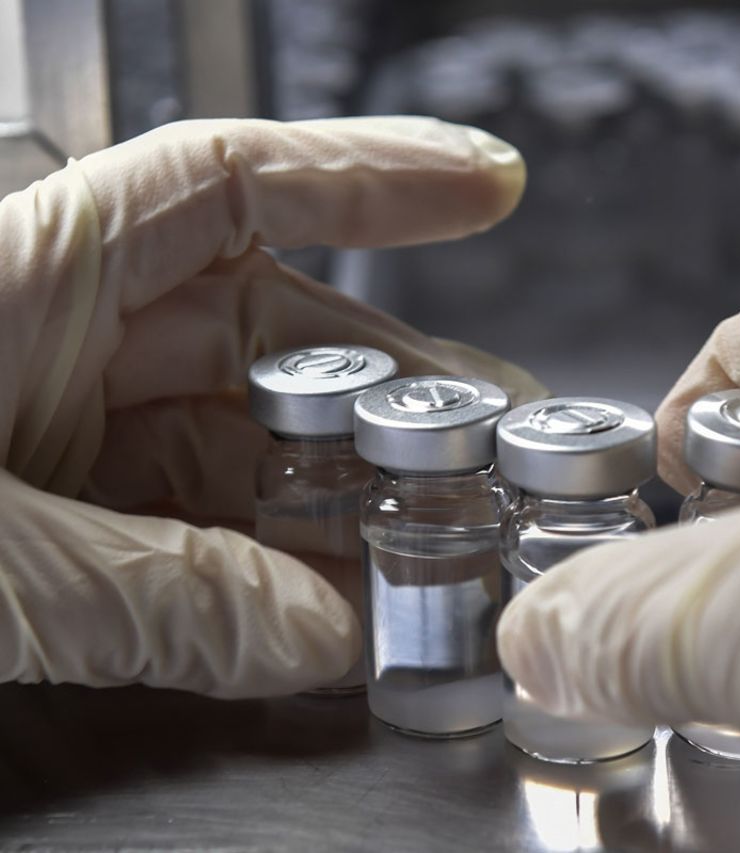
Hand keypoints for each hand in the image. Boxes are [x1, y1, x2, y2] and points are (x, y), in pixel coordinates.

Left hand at [0, 117, 544, 698]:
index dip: (372, 175)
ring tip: (427, 553)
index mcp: (23, 275)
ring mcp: (53, 429)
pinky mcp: (51, 518)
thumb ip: (163, 593)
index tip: (489, 187)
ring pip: (244, 444)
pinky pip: (191, 528)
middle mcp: (51, 338)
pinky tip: (331, 609)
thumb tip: (326, 631)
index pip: (228, 182)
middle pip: (271, 333)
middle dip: (391, 392)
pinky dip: (266, 572)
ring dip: (340, 505)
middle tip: (494, 447)